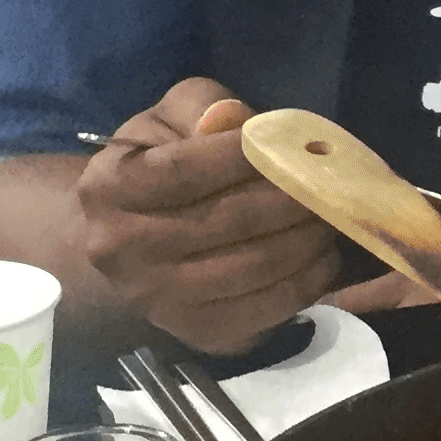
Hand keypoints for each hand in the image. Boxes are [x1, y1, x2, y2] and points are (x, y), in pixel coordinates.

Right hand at [75, 79, 343, 352]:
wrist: (124, 240)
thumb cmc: (154, 164)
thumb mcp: (166, 119)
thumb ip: (201, 108)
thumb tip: (240, 122)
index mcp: (108, 188)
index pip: (185, 170)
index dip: (247, 155)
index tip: (292, 141)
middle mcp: (122, 250)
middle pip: (231, 220)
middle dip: (294, 196)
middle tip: (331, 180)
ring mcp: (159, 300)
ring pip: (256, 265)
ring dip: (309, 237)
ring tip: (332, 214)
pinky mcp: (198, 332)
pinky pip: (268, 307)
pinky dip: (309, 280)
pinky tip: (323, 255)